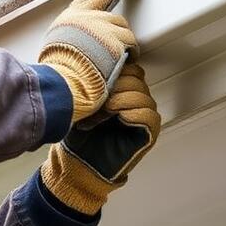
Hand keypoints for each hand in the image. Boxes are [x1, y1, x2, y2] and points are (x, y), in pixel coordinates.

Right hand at [38, 0, 147, 121]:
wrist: (61, 88)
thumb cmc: (59, 77)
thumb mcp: (60, 47)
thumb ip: (75, 35)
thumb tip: (84, 36)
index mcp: (71, 17)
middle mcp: (84, 14)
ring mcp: (100, 24)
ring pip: (124, 27)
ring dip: (124, 42)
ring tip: (114, 61)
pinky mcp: (114, 39)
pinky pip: (132, 46)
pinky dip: (131, 55)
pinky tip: (122, 65)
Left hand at [40, 63, 160, 214]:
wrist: (76, 165)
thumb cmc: (76, 135)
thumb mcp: (82, 101)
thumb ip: (93, 81)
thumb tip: (94, 59)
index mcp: (121, 89)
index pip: (128, 65)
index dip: (112, 68)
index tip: (92, 79)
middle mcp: (134, 101)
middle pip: (136, 75)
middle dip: (113, 83)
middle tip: (92, 101)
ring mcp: (143, 116)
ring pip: (141, 93)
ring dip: (116, 100)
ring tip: (97, 115)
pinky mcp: (148, 134)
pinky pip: (149, 114)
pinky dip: (130, 112)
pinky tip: (113, 117)